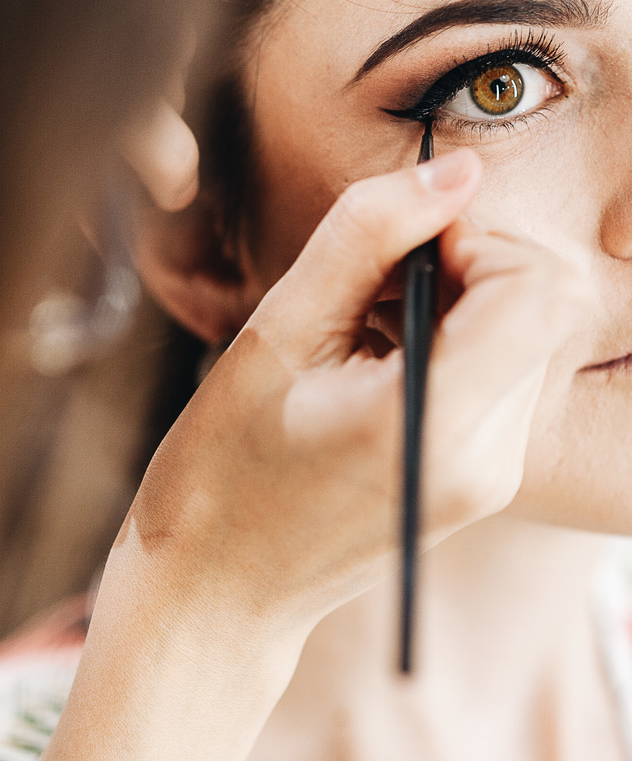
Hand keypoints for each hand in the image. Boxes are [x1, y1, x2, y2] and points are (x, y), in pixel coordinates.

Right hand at [45, 149, 592, 760]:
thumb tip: (454, 170)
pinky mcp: (479, 482)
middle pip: (544, 305)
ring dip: (458, 303)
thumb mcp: (274, 335)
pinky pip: (501, 379)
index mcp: (434, 422)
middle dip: (468, 264)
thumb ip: (365, 238)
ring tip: (364, 330)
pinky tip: (375, 364)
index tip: (394, 248)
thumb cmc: (220, 469)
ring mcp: (490, 477)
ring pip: (528, 337)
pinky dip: (451, 345)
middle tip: (373, 285)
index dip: (473, 236)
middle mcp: (487, 457)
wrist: (216, 590)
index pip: (534, 283)